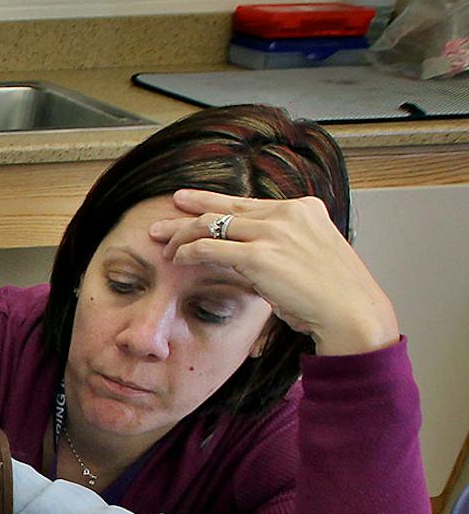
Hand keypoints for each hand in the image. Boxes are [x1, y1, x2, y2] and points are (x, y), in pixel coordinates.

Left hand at [153, 190, 399, 355]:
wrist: (351, 311)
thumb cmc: (332, 294)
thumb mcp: (308, 256)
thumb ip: (281, 246)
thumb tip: (246, 253)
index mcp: (304, 209)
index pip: (248, 202)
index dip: (214, 202)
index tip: (190, 203)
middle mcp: (288, 213)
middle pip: (226, 207)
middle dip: (189, 211)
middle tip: (164, 215)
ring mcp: (274, 232)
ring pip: (212, 224)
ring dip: (182, 234)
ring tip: (161, 242)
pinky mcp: (259, 255)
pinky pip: (210, 248)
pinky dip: (189, 252)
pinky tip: (177, 258)